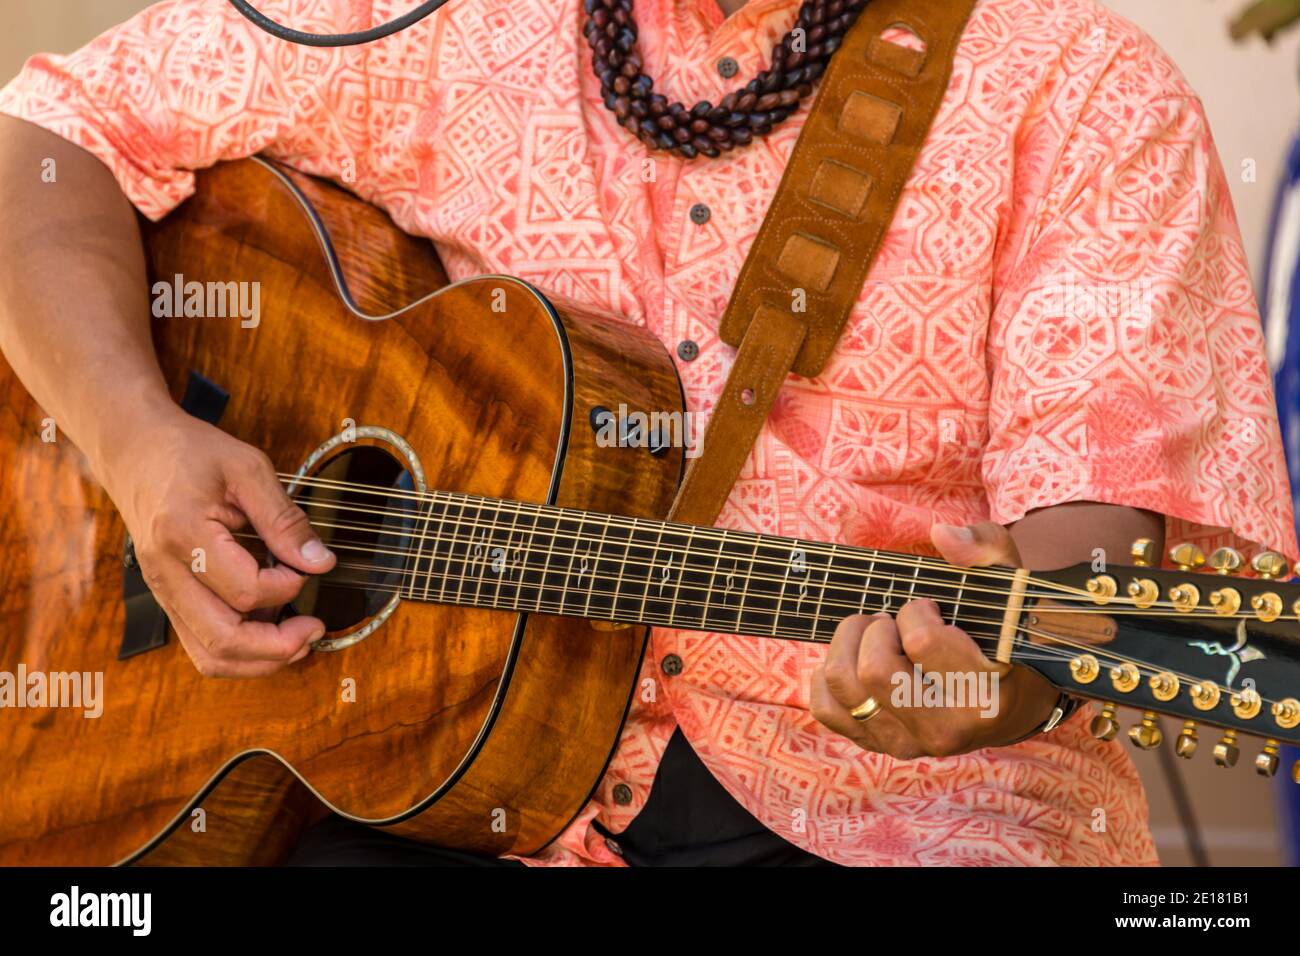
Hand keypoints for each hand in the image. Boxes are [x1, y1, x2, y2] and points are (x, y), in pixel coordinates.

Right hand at [101, 407, 335, 677]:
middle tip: (315, 628)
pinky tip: (272, 629)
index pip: (244, 591)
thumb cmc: (188, 453)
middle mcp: (165, 573)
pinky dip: (241, 649)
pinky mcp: (168, 598)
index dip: (287, 587)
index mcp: (183, 534)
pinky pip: (202, 643)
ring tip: (300, 638)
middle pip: (222, 640)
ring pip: (209, 655)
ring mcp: (162, 591)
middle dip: (278, 647)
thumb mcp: (247, 469)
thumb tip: (321, 562)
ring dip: (260, 659)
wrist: (133, 450)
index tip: (307, 566)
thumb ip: (284, 519)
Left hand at [809, 522, 1058, 757]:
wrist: (1010, 701)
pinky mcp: (879, 745)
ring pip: (842, 685)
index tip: (928, 609)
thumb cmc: (1005, 635)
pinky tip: (854, 660)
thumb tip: (942, 535)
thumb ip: (986, 551)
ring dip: (847, 645)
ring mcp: (910, 743)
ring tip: (872, 635)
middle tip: (891, 620)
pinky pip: (826, 708)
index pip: (920, 642)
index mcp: (985, 695)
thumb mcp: (1010, 588)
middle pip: (873, 669)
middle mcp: (946, 730)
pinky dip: (828, 677)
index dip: (915, 612)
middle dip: (874, 628)